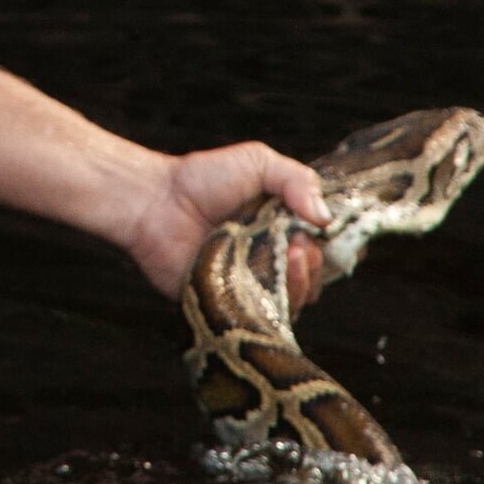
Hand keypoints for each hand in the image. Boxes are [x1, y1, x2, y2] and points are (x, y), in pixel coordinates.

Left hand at [119, 140, 330, 294]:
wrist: (157, 202)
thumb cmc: (204, 179)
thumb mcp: (258, 163)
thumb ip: (297, 180)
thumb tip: (325, 216)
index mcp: (281, 232)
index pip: (320, 251)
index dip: (326, 248)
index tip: (319, 234)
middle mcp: (269, 262)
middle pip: (310, 281)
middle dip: (312, 267)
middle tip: (296, 248)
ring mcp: (249, 287)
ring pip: (290, 303)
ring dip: (297, 286)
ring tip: (286, 260)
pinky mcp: (227, 307)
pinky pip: (256, 320)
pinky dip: (266, 309)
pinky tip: (263, 288)